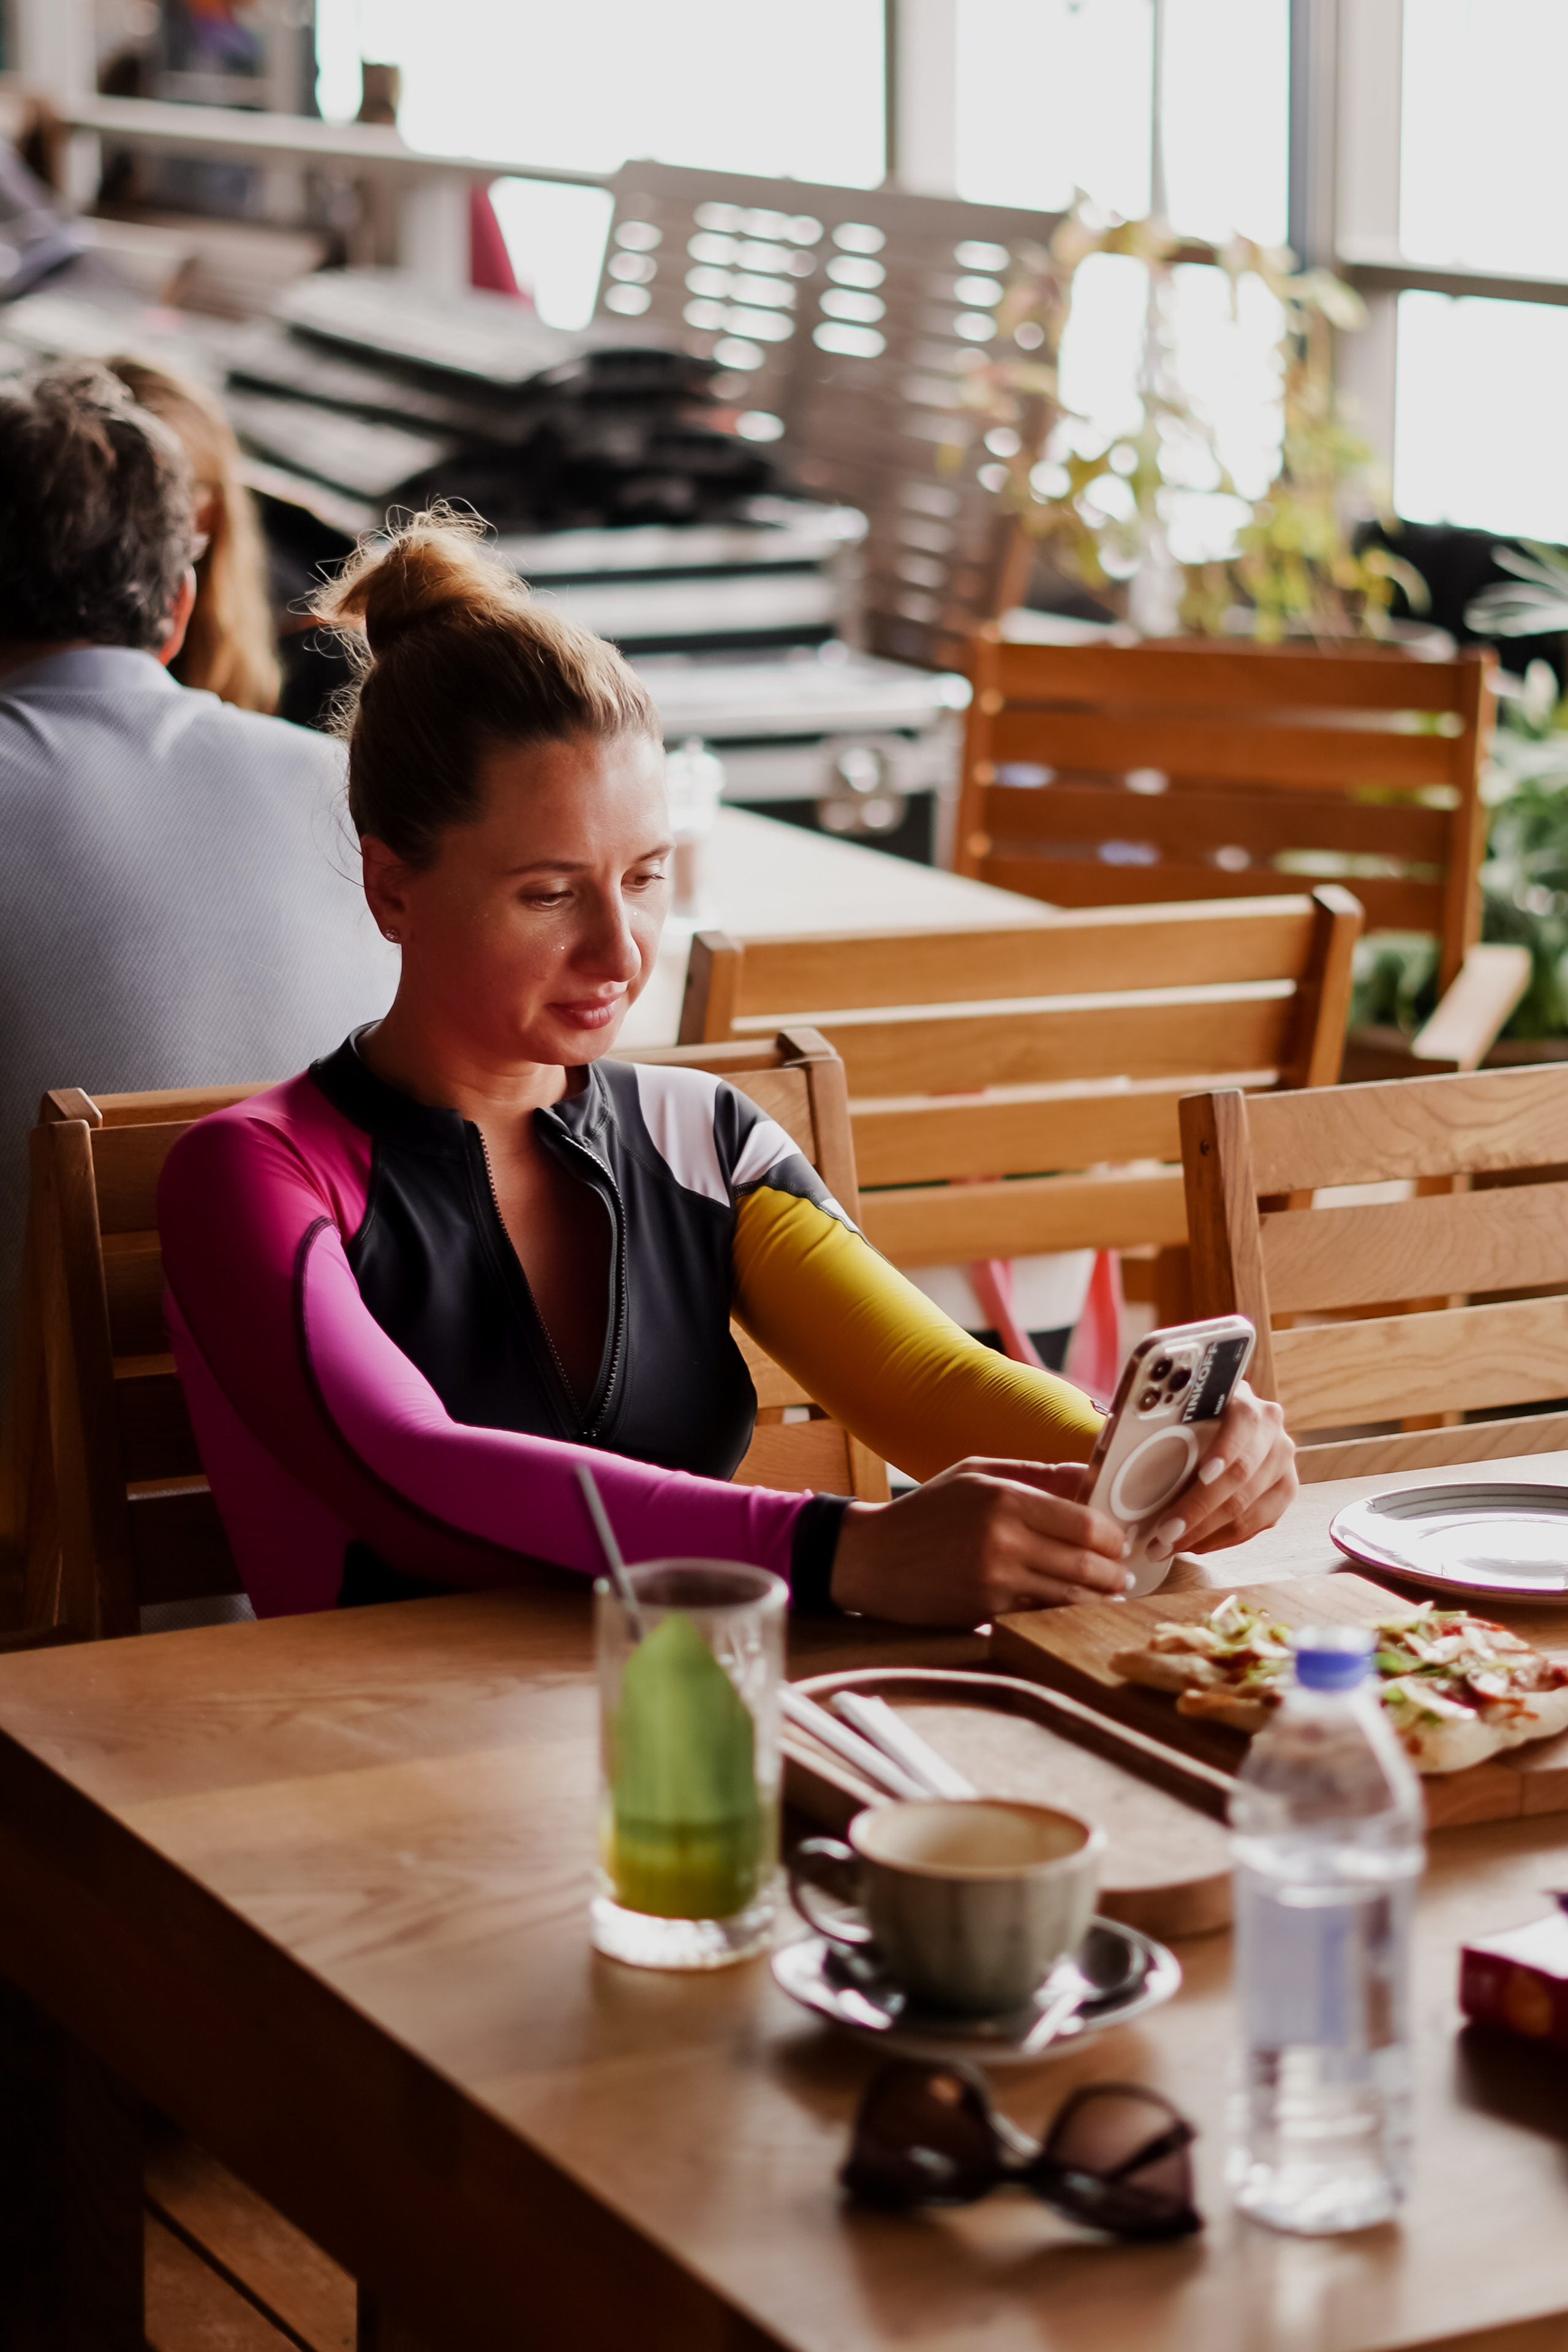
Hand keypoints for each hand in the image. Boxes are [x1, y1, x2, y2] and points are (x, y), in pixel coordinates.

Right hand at [829, 1458, 1131, 1627]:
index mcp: (1004, 1500)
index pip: (1085, 1523)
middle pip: (1086, 1564)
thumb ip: (1036, 1474)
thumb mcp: (975, 1474)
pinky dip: (1064, 1613)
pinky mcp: (985, 1613)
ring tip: (1110, 1594)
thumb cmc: (926, 1511)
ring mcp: (994, 1583)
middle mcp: (1003, 1542)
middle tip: (1123, 1573)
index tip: (1119, 1539)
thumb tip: (1090, 1474)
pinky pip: (1041, 1616)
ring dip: (1098, 1598)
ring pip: (1070, 1597)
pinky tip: (1073, 1608)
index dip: (1112, 1536)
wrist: (869, 1558)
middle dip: (1114, 1572)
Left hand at [1140, 1380, 1296, 1563]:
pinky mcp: (1283, 1495)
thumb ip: (1167, 1421)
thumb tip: (1115, 1445)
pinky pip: (1253, 1527)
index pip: (1243, 1425)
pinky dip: (1219, 1540)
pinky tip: (1192, 1545)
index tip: (1201, 1475)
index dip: (1224, 1451)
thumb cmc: (1198, 1419)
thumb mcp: (1187, 1411)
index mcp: (1250, 1406)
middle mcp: (1274, 1435)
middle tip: (1163, 1533)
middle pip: (1240, 1477)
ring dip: (1203, 1534)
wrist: (1233, 1425)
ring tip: (1168, 1547)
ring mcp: (1283, 1467)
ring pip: (1246, 1510)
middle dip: (1197, 1510)